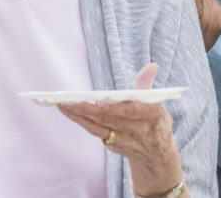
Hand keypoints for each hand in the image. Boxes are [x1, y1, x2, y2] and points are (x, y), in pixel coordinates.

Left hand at [58, 64, 185, 195]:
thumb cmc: (154, 120)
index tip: (100, 102)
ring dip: (78, 117)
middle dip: (86, 110)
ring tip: (62, 105)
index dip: (115, 108)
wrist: (158, 155)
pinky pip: (96, 133)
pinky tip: (70, 113)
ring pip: (99, 128)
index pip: (131, 111)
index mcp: (152, 115)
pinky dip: (82, 123)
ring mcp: (126, 142)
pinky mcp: (115, 148)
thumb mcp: (156, 101)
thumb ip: (148, 84)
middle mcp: (139, 131)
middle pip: (109, 119)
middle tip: (68, 100)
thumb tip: (152, 65)